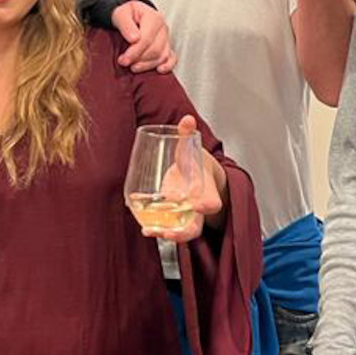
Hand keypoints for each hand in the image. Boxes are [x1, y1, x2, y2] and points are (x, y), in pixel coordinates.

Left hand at [112, 0, 176, 72]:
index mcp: (154, 18)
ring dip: (148, 65)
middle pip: (155, 49)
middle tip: (124, 63)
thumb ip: (126, 25)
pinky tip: (159, 70)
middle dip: (139, 59)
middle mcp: (163, 28)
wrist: (131, 14)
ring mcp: (166, 38)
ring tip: (133, 67)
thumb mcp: (121, 14)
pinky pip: (172, 58)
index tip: (123, 60)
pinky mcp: (167, 46)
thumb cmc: (126, 14)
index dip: (134, 52)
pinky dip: (168, 65)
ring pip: (162, 56)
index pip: (147, 39)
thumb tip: (134, 39)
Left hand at [137, 114, 225, 242]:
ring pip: (181, 232)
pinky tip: (142, 225)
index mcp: (208, 192)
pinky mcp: (174, 219)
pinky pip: (167, 228)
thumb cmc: (195, 165)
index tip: (200, 206)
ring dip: (165, 235)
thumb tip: (187, 119)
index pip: (212, 202)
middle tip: (168, 233)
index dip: (207, 205)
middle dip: (183, 233)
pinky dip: (155, 228)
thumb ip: (188, 136)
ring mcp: (186, 217)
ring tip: (149, 231)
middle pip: (196, 227)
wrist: (198, 177)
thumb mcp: (192, 149)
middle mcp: (198, 209)